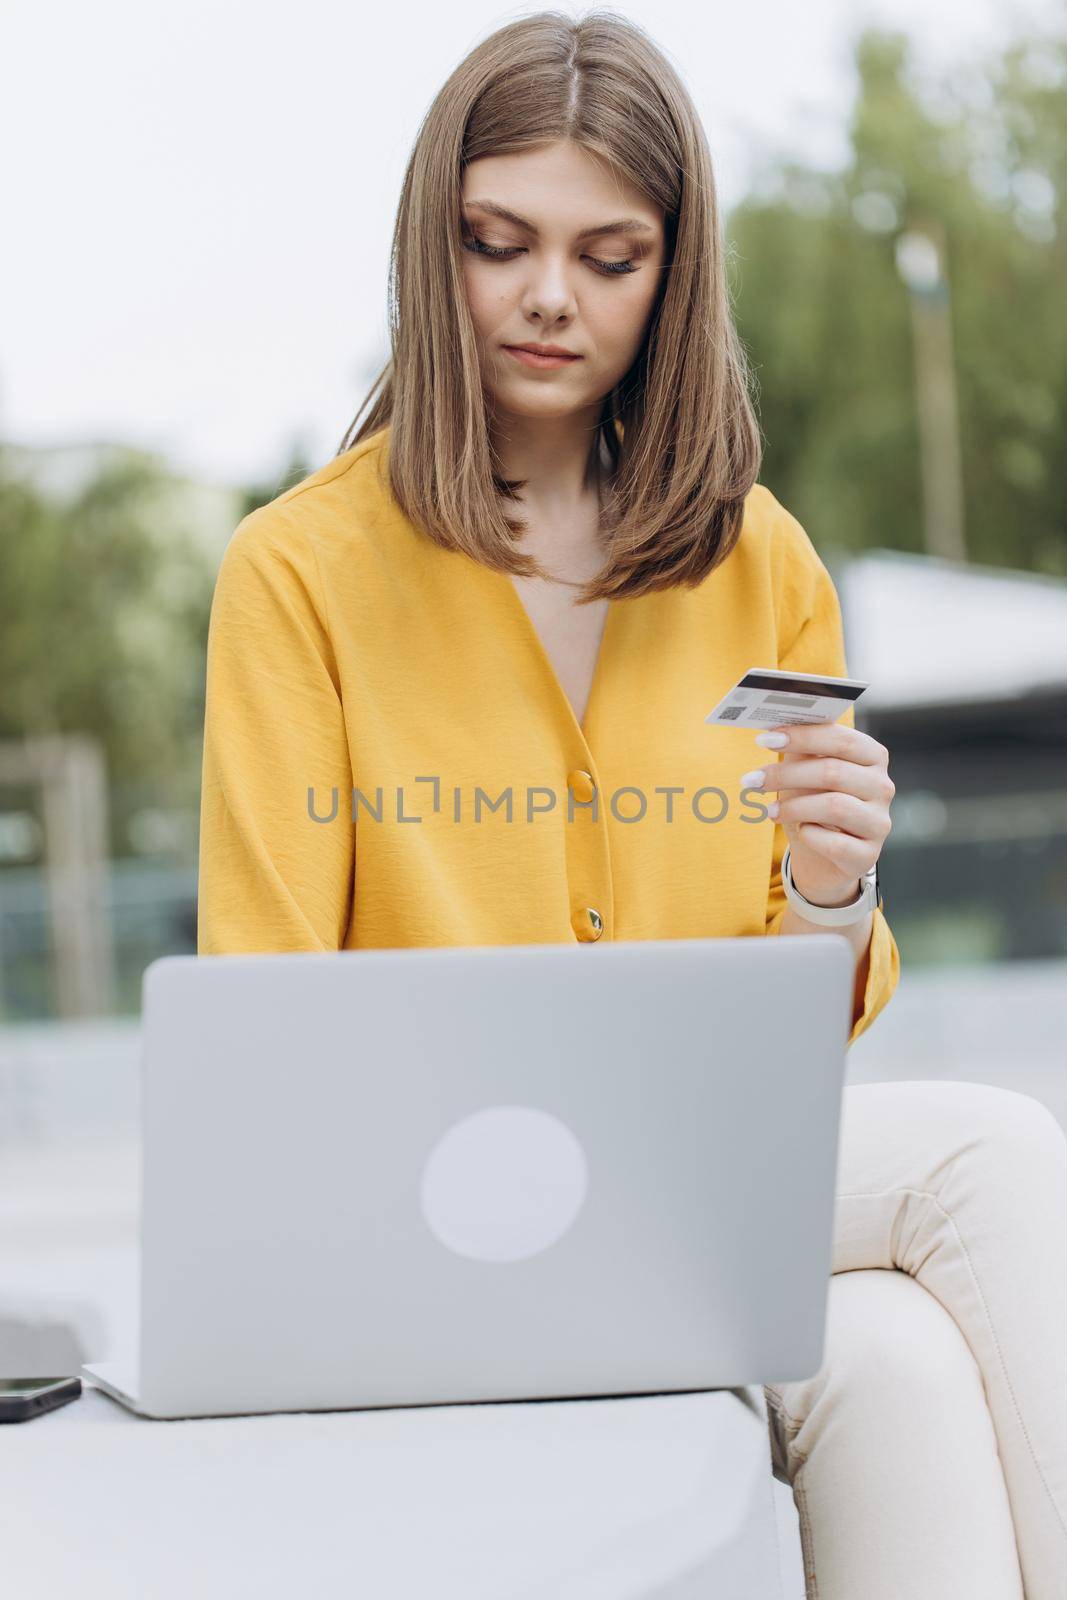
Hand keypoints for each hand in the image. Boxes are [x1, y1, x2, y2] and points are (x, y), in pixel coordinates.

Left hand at [743, 722, 894, 907]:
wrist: (822, 856)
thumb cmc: (814, 804)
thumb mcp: (806, 772)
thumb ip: (800, 749)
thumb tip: (775, 726)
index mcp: (872, 757)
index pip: (841, 739)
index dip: (802, 737)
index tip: (764, 739)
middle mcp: (882, 787)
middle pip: (833, 772)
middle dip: (786, 775)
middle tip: (751, 780)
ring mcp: (879, 822)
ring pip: (834, 806)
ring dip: (792, 807)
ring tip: (769, 811)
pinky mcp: (867, 855)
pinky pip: (835, 843)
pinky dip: (810, 836)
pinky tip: (801, 832)